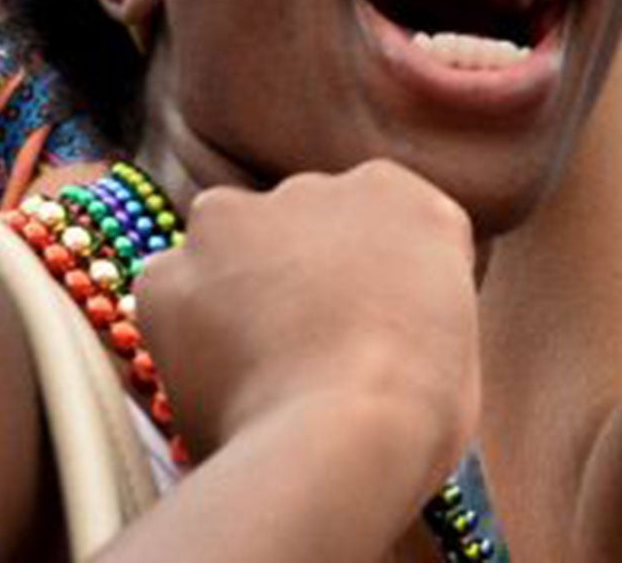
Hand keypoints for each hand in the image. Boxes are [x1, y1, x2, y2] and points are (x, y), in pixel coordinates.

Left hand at [136, 160, 478, 485]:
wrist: (342, 437)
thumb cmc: (418, 407)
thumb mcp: (452, 336)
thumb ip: (412, 301)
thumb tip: (377, 328)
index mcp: (399, 196)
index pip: (377, 225)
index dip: (363, 280)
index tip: (362, 328)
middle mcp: (317, 184)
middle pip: (299, 225)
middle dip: (295, 275)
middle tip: (304, 353)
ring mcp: (237, 219)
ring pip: (226, 245)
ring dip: (233, 288)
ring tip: (253, 368)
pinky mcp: (172, 269)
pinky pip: (169, 295)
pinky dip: (180, 331)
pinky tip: (212, 382)